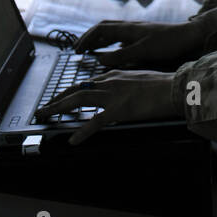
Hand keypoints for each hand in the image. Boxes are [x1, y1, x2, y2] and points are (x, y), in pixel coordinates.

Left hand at [36, 70, 178, 144]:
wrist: (174, 87)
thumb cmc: (161, 85)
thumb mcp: (138, 79)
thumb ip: (124, 84)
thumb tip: (118, 91)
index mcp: (114, 76)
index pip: (84, 83)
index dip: (67, 92)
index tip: (57, 99)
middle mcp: (109, 82)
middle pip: (75, 90)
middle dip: (55, 100)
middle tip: (42, 109)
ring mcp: (113, 95)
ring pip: (78, 100)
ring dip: (58, 109)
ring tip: (44, 117)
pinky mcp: (119, 110)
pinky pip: (96, 122)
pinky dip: (83, 132)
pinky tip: (73, 141)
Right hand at [72, 18, 203, 69]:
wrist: (189, 36)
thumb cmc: (168, 43)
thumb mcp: (143, 51)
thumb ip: (121, 56)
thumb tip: (99, 59)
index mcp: (128, 28)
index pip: (100, 29)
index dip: (86, 38)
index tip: (76, 50)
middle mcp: (130, 27)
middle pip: (103, 28)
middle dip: (89, 38)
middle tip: (78, 50)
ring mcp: (137, 31)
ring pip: (112, 33)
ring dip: (99, 40)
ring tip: (90, 51)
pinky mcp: (143, 36)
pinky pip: (121, 38)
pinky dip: (111, 44)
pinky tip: (112, 53)